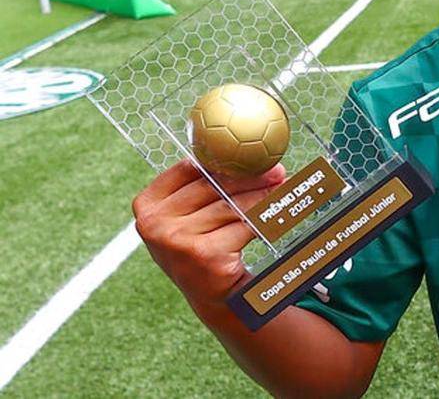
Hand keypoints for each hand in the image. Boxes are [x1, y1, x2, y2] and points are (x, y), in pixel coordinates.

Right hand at [132, 160, 285, 314]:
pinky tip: (275, 215)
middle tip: (276, 172)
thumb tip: (240, 155)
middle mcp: (155, 223)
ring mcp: (177, 240)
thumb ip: (201, 186)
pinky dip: (263, 219)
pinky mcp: (204, 254)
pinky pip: (243, 226)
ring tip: (280, 189)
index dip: (222, 159)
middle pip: (213, 186)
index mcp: (147, 205)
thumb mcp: (188, 216)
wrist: (211, 294)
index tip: (248, 155)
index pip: (188, 169)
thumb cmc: (201, 246)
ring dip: (262, 197)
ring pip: (231, 206)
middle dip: (250, 176)